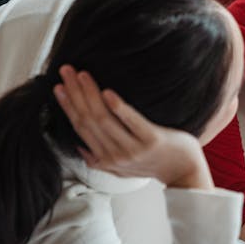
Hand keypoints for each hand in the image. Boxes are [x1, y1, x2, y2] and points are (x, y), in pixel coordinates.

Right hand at [53, 65, 212, 189]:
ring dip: (90, 94)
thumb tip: (80, 148)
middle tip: (67, 71)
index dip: (68, 106)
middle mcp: (116, 155)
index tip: (59, 87)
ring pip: (104, 119)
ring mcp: (134, 148)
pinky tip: (108, 92)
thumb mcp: (123, 170)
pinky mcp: (152, 140)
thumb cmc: (155, 165)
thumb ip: (100, 161)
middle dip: (75, 93)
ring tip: (83, 75)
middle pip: (89, 119)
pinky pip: (132, 121)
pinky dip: (118, 107)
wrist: (185, 172)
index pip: (81, 127)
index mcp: (106, 159)